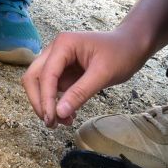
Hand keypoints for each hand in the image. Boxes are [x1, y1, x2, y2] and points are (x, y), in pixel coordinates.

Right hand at [22, 28, 147, 127]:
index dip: (46, 98)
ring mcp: (58, 60)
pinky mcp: (64, 70)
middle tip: (51, 123)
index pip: (46, 74)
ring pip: (40, 83)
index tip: (52, 119)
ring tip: (64, 122)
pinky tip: (69, 114)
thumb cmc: (121, 54)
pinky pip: (53, 88)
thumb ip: (80, 93)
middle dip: (39, 101)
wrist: (133, 46)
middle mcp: (55, 50)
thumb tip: (59, 113)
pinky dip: (56, 102)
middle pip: (34, 76)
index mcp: (63, 44)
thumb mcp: (103, 74)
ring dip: (46, 103)